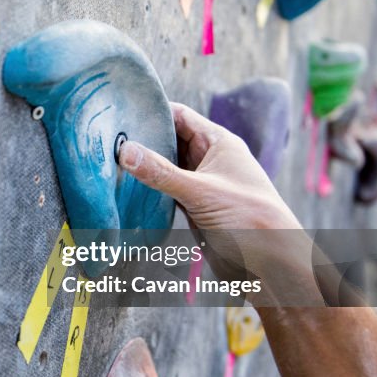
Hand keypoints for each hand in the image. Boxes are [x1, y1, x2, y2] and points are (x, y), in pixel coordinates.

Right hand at [118, 102, 300, 231]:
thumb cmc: (248, 219)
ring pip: (166, 166)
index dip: (153, 112)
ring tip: (109, 160)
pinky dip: (149, 188)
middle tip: (108, 139)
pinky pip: (166, 189)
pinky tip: (126, 187)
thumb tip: (125, 151)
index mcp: (218, 143)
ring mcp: (201, 183)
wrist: (269, 264)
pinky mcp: (194, 205)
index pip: (180, 116)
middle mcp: (209, 159)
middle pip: (170, 140)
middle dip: (143, 139)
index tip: (122, 112)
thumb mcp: (200, 191)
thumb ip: (161, 172)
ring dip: (144, 166)